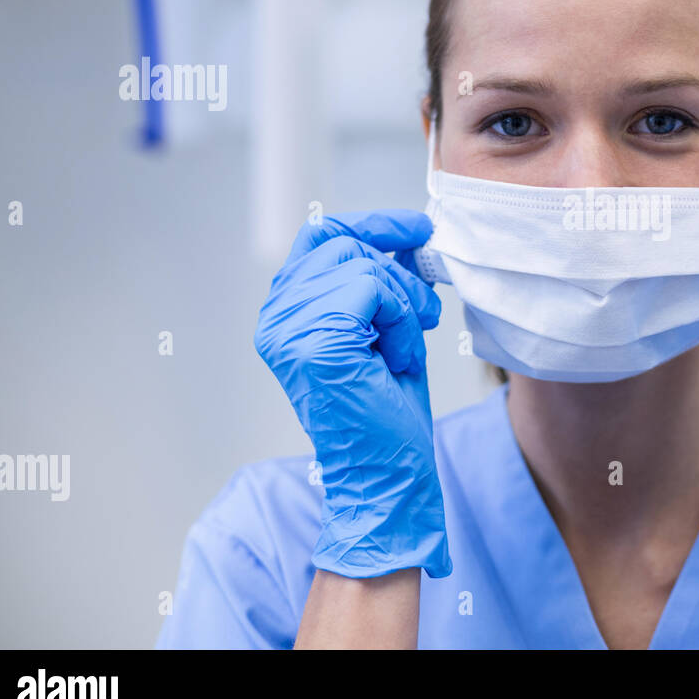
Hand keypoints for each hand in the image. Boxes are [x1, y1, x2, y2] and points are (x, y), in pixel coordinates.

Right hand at [254, 210, 450, 578]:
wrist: (388, 474)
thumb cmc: (387, 410)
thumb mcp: (384, 329)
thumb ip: (380, 282)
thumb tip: (405, 237)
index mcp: (285, 313)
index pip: (320, 236)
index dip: (372, 224)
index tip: (417, 230)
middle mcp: (276, 317)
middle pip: (346, 245)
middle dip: (399, 278)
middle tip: (423, 320)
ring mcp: (289, 328)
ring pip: (364, 265)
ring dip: (403, 306)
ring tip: (403, 351)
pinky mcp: (315, 340)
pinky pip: (373, 288)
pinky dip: (402, 321)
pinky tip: (399, 360)